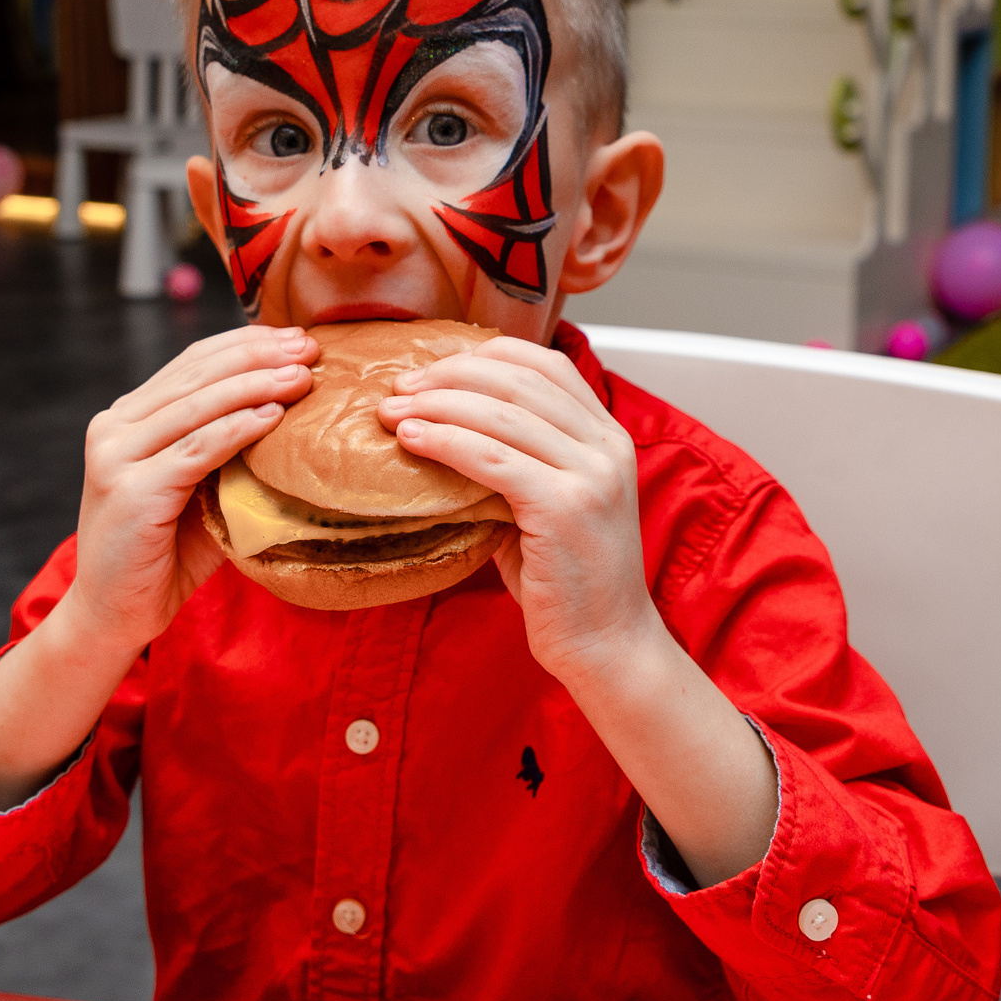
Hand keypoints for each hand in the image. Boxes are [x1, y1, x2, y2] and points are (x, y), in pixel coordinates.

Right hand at [60, 324, 320, 654]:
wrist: (113, 613)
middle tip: (308, 348)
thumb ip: (222, 450)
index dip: (244, 345)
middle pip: (196, 376)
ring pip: (198, 407)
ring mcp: (117, 458)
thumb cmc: (163, 554)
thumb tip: (289, 412)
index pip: (191, 364)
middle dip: (258, 356)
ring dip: (257, 386)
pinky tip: (273, 418)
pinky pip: (197, 450)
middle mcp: (113, 429)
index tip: (293, 339)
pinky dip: (238, 430)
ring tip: (303, 377)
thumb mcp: (195, 489)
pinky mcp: (133, 491)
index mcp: (126, 419)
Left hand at [381, 338, 660, 684]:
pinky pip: (491, 458)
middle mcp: (606, 445)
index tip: (433, 369)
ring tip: (392, 412)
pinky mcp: (565, 507)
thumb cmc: (571, 583)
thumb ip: (514, 463)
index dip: (483, 355)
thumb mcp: (549, 504)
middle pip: (517, 378)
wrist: (608, 645)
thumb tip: (444, 431)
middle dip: (449, 374)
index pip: (546, 363)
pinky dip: (445, 441)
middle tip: (399, 388)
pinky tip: (413, 440)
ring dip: (436, 404)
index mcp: (608, 436)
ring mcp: (590, 474)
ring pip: (499, 413)